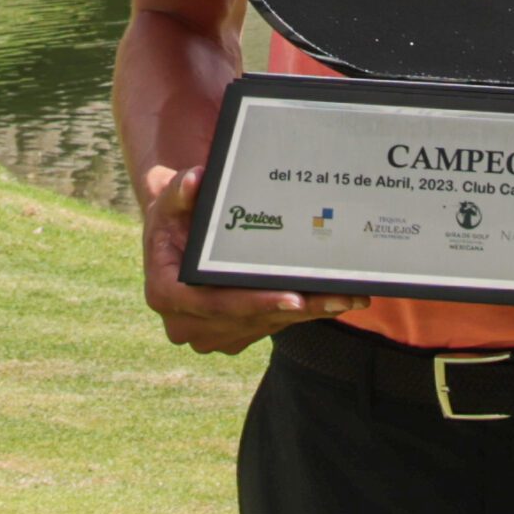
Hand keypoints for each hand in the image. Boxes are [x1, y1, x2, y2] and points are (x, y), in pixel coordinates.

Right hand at [140, 164, 367, 354]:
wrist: (175, 236)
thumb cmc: (176, 216)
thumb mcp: (171, 199)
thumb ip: (181, 189)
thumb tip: (195, 179)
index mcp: (166, 294)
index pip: (216, 304)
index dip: (256, 302)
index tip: (294, 298)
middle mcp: (186, 323)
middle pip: (250, 319)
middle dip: (297, 310)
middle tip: (338, 298)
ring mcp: (211, 333)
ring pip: (266, 325)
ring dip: (307, 314)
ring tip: (346, 298)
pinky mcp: (233, 334)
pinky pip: (271, 325)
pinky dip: (301, 314)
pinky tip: (332, 300)